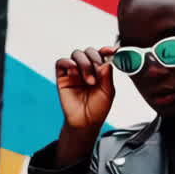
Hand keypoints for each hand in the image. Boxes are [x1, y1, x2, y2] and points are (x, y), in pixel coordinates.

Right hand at [55, 46, 115, 164]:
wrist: (85, 123)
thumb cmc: (97, 109)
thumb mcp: (108, 92)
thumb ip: (107, 75)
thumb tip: (106, 60)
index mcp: (99, 70)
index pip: (102, 54)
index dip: (106, 50)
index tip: (112, 51)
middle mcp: (87, 68)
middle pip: (89, 51)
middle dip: (95, 58)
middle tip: (98, 72)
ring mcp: (74, 72)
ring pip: (77, 54)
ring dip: (84, 64)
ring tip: (89, 81)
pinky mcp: (62, 77)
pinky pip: (62, 62)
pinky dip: (68, 63)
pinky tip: (74, 72)